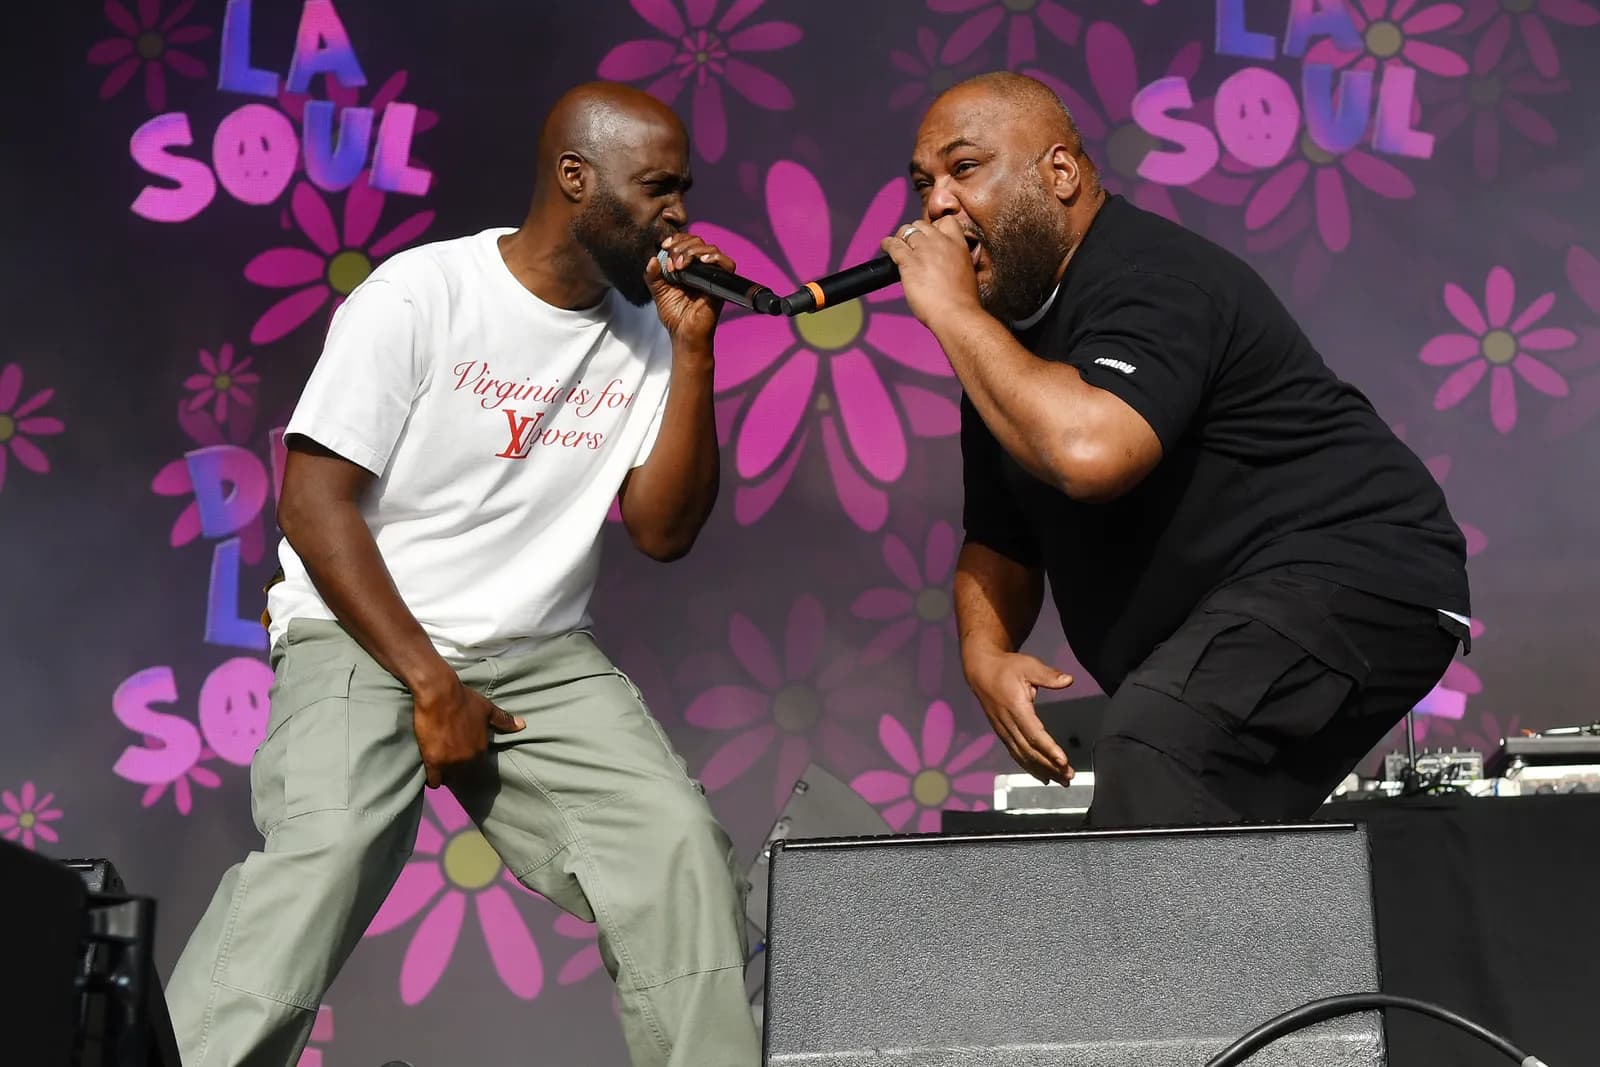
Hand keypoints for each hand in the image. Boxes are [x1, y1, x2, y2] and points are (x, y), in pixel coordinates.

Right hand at [411, 672, 523, 787]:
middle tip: (448, 762)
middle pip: (462, 775)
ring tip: (439, 768)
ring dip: (445, 775)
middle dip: (456, 771)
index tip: (462, 759)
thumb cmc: (463, 699)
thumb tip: (522, 725)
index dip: (468, 764)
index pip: (477, 767)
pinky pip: (434, 780)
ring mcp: (450, 761)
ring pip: (448, 779)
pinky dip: (432, 779)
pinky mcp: (433, 761)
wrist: (440, 693)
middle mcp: (468, 758)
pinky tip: (431, 775)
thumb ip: (503, 720)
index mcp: (481, 748)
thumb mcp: (487, 709)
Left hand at [647, 232, 734, 347]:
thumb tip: (652, 259)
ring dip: (692, 251)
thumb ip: (652, 275)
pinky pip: (727, 263)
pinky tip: (701, 261)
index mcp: (688, 266)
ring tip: (680, 266)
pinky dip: (714, 258)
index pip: (686, 242)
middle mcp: (702, 268)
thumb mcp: (658, 291)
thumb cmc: (675, 315)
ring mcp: (713, 275)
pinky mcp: (721, 284)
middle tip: (672, 263)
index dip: (676, 239)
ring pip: (710, 249)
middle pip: (698, 241)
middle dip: (682, 246)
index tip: (664, 246)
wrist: (684, 334)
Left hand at [879, 216, 981, 327]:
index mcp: (959, 245)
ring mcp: (924, 251)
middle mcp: (941, 243)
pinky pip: (894, 245)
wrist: (956, 313)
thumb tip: (947, 264)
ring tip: (897, 244)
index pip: (946, 221)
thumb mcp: (967, 272)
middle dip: (915, 233)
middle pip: (922, 225)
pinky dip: (887, 244)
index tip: (930, 236)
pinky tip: (885, 247)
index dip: (935, 226)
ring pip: (907, 231)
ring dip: (901, 237)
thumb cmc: (962, 301)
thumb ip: (956, 262)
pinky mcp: (909, 262)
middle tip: (911, 244)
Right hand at [963, 649, 1074, 784]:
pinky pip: (1016, 754)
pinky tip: (1042, 776)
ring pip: (1023, 756)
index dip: (1048, 749)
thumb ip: (1048, 675)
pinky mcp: (1002, 733)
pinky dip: (1029, 767)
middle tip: (1068, 776)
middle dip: (1049, 766)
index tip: (1063, 761)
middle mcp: (1008, 723)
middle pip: (1030, 750)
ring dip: (1042, 770)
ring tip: (1060, 780)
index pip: (1034, 733)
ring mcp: (1003, 730)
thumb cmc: (1006, 668)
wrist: (981, 671)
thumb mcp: (1028, 665)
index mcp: (1016, 707)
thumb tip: (1068, 680)